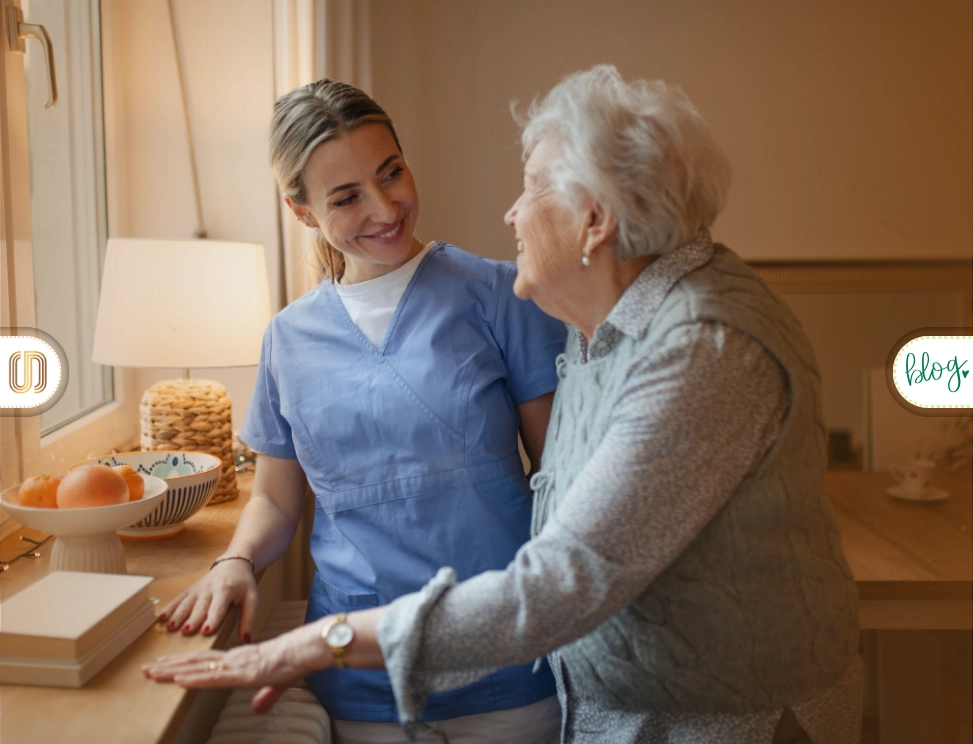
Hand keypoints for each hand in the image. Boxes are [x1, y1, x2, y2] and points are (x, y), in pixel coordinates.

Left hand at [143, 620, 331, 712]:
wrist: (306, 651)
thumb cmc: (294, 662)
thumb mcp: (277, 684)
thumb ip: (266, 695)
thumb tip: (258, 708)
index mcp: (240, 660)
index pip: (206, 662)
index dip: (184, 663)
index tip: (164, 664)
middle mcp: (233, 659)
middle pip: (196, 662)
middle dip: (170, 665)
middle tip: (146, 668)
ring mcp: (236, 665)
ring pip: (199, 667)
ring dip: (174, 670)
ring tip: (153, 672)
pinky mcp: (242, 672)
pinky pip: (214, 677)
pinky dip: (194, 678)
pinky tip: (178, 679)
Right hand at [158, 558, 257, 641]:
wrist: (233, 563)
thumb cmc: (243, 584)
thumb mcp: (252, 598)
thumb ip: (249, 618)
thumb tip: (246, 640)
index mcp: (226, 591)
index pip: (219, 607)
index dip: (212, 618)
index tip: (206, 630)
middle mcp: (210, 589)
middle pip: (200, 606)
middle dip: (192, 619)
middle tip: (185, 631)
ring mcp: (198, 589)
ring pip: (187, 603)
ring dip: (178, 614)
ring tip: (171, 626)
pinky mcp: (191, 589)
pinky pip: (179, 598)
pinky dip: (170, 607)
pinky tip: (162, 617)